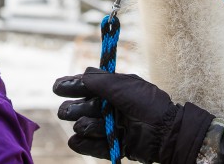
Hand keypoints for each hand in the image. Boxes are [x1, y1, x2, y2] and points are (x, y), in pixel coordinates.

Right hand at [54, 67, 181, 162]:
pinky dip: (85, 144)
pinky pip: (94, 147)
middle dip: (74, 109)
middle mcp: (111, 108)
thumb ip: (101, 81)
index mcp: (114, 90)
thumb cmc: (148, 104)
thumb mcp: (125, 86)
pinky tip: (76, 141)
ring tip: (87, 125)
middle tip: (65, 111)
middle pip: (83, 107)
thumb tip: (81, 75)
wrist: (166, 133)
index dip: (71, 86)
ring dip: (85, 125)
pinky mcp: (115, 145)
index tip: (57, 87)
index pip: (87, 86)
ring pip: (87, 126)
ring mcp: (112, 127)